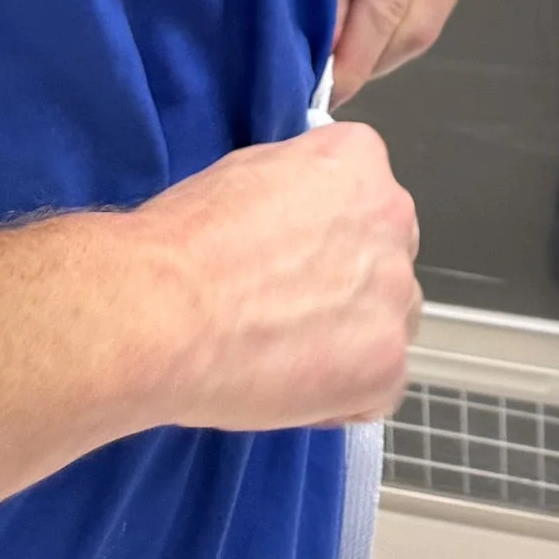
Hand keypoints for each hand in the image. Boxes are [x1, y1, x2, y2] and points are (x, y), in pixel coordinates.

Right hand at [128, 122, 420, 431]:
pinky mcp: (386, 362)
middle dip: (350, 287)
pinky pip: (381, 387)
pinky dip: (344, 397)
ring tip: (285, 356)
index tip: (298, 261)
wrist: (164, 311)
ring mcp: (394, 291)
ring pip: (389, 321)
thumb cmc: (186, 244)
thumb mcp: (247, 173)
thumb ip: (296, 189)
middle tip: (291, 313)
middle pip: (385, 260)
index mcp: (359, 161)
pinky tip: (292, 390)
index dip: (329, 238)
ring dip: (353, 341)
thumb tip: (298, 218)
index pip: (367, 199)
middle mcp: (392, 216)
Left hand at [300, 0, 494, 94]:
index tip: (312, 95)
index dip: (349, 63)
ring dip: (383, 36)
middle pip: (420, 26)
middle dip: (367, 60)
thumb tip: (319, 37)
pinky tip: (355, 3)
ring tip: (330, 46)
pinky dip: (398, 4)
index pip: (387, 15)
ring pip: (432, 11)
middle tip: (315, 81)